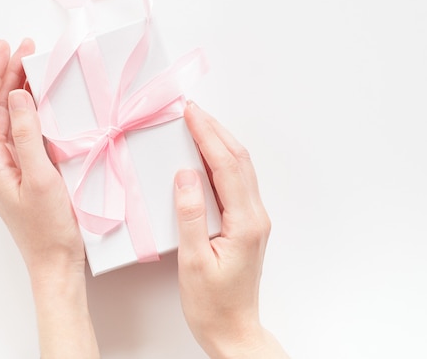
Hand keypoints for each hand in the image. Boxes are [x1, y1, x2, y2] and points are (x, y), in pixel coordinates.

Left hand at [0, 39, 83, 276]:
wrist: (55, 264)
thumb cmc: (49, 229)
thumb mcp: (41, 178)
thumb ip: (27, 136)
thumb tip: (17, 97)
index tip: (6, 47)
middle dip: (6, 76)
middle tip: (25, 49)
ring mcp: (11, 166)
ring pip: (9, 119)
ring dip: (18, 91)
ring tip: (33, 66)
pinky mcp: (26, 171)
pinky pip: (23, 133)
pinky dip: (31, 111)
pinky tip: (42, 101)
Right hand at [174, 102, 288, 357]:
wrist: (233, 329)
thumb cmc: (212, 303)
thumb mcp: (193, 261)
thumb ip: (190, 215)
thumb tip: (185, 175)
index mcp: (244, 223)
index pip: (226, 166)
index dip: (208, 135)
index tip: (190, 114)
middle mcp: (254, 216)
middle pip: (238, 160)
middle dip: (215, 130)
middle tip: (192, 110)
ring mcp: (253, 220)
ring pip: (239, 169)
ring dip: (220, 142)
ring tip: (197, 124)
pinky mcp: (245, 225)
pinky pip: (235, 183)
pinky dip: (220, 161)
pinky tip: (205, 157)